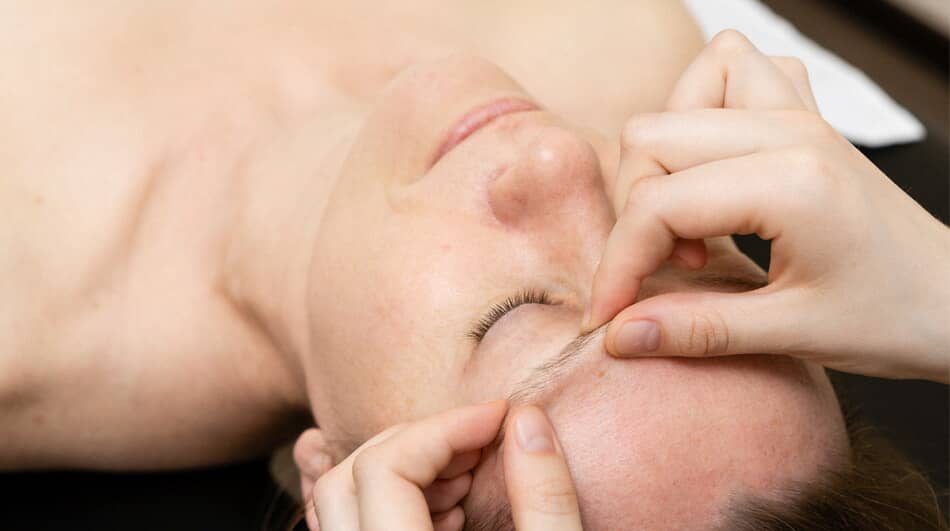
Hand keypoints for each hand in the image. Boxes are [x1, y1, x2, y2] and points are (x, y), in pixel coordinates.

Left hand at [295, 402, 582, 529]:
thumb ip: (547, 501)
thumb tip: (528, 420)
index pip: (384, 470)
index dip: (445, 428)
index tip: (500, 417)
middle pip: (348, 477)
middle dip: (419, 439)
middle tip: (482, 440)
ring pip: (338, 501)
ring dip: (404, 467)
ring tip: (469, 475)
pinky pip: (349, 526)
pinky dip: (392, 498)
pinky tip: (449, 507)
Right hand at [585, 30, 949, 382]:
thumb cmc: (890, 320)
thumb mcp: (789, 335)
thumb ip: (693, 330)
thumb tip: (614, 335)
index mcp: (790, 182)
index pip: (657, 205)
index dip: (619, 265)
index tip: (608, 315)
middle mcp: (790, 130)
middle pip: (652, 137)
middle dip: (633, 212)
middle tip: (668, 270)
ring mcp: (799, 114)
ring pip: (685, 90)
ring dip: (663, 151)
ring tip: (687, 214)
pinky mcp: (804, 115)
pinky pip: (735, 70)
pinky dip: (704, 107)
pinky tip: (715, 165)